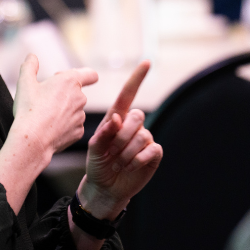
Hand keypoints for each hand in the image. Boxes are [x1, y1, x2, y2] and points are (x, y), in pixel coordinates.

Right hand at [10, 54, 97, 159]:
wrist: (32, 140)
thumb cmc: (29, 109)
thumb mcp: (25, 82)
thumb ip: (30, 65)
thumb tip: (32, 56)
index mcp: (70, 81)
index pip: (90, 74)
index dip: (83, 75)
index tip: (69, 79)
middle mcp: (80, 98)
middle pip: (76, 93)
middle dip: (63, 94)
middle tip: (44, 100)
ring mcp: (81, 116)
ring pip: (74, 110)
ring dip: (63, 111)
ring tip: (45, 117)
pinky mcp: (79, 132)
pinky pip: (72, 125)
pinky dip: (64, 126)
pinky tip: (49, 128)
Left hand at [79, 61, 161, 218]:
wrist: (105, 187)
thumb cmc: (98, 164)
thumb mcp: (94, 147)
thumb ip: (104, 132)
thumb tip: (117, 118)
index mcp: (116, 118)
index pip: (128, 94)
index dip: (137, 78)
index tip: (146, 63)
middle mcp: (132, 125)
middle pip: (136, 116)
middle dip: (122, 136)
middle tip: (112, 153)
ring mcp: (145, 138)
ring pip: (142, 135)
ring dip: (127, 153)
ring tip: (119, 163)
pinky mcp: (154, 153)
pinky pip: (151, 149)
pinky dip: (137, 160)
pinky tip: (130, 167)